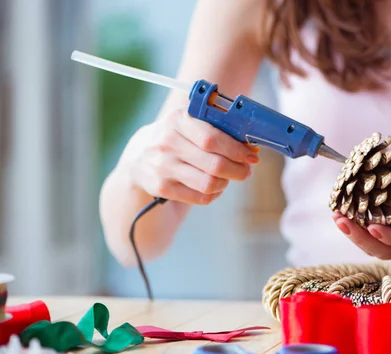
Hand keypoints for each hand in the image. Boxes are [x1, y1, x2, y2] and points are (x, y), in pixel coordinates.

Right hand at [118, 107, 258, 204]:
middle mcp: (168, 143)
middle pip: (215, 164)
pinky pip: (200, 197)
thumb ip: (217, 128)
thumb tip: (249, 145)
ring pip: (209, 183)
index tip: (251, 156)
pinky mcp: (161, 187)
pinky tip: (214, 187)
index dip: (237, 150)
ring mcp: (163, 166)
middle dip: (238, 170)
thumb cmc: (177, 137)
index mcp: (178, 120)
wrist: (139, 156)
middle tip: (246, 171)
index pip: (213, 139)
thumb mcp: (189, 122)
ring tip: (228, 178)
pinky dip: (214, 194)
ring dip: (226, 182)